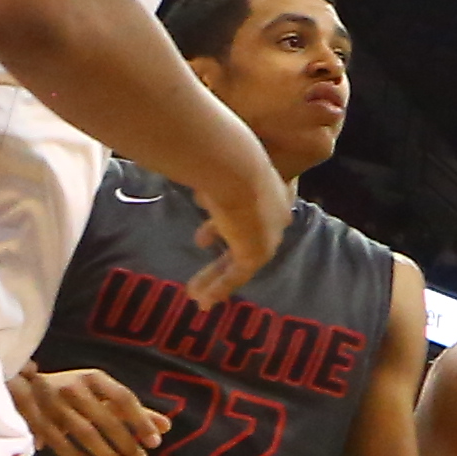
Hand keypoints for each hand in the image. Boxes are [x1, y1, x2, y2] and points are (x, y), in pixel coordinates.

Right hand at [9, 365, 165, 455]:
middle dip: (126, 442)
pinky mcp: (37, 421)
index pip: (123, 398)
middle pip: (105, 418)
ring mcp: (53, 404)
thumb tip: (166, 427)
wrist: (22, 385)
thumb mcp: (102, 394)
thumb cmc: (75, 392)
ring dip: (107, 454)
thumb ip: (133, 410)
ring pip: (85, 433)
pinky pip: (62, 444)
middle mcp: (73, 387)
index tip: (156, 441)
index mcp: (93, 378)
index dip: (141, 420)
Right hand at [190, 157, 296, 299]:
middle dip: (223, 251)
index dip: (225, 221)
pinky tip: (202, 300)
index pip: (251, 210)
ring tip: (195, 291)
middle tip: (200, 255)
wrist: (234, 165)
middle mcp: (274, 213)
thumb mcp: (214, 162)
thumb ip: (206, 172)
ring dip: (215, 276)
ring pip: (239, 261)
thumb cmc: (219, 155)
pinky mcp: (256, 252)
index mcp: (268, 187)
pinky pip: (236, 275)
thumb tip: (182, 165)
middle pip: (244, 237)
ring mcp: (268, 234)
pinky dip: (218, 287)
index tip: (204, 231)